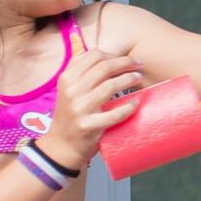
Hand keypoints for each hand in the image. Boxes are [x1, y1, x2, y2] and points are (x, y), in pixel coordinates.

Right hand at [37, 50, 143, 169]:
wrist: (61, 145)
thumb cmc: (70, 114)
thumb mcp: (69, 89)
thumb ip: (83, 72)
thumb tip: (109, 55)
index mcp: (66, 78)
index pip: (94, 56)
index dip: (114, 55)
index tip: (126, 59)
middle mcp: (71, 91)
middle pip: (104, 67)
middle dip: (126, 63)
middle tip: (138, 65)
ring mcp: (79, 109)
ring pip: (110, 86)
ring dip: (129, 79)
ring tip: (138, 79)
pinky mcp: (89, 126)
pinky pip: (115, 113)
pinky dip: (129, 106)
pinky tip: (136, 102)